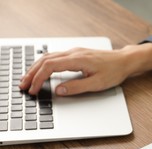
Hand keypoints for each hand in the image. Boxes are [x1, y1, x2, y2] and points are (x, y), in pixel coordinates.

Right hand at [19, 43, 151, 95]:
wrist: (124, 61)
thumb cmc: (114, 72)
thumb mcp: (97, 84)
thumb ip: (76, 87)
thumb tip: (58, 90)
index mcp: (77, 59)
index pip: (50, 67)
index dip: (39, 78)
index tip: (33, 89)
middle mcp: (74, 53)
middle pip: (45, 60)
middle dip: (32, 73)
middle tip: (24, 86)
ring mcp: (74, 52)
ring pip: (48, 57)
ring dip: (36, 68)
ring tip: (28, 79)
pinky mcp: (77, 54)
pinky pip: (55, 57)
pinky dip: (44, 64)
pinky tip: (41, 70)